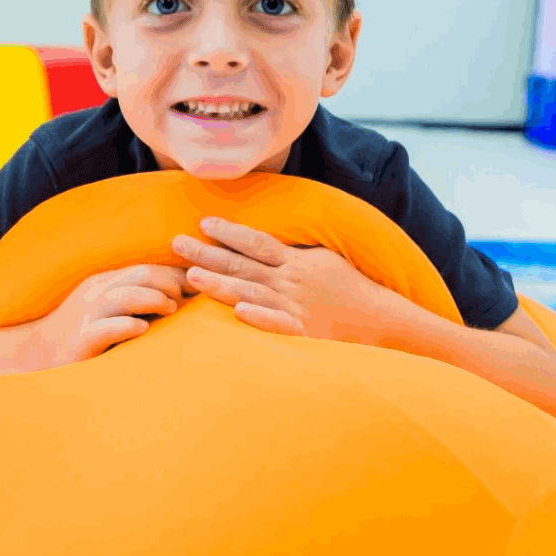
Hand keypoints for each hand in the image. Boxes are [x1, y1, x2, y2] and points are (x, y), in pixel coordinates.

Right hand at [33, 264, 195, 369]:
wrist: (35, 356)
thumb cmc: (82, 335)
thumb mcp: (107, 310)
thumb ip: (135, 301)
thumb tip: (179, 299)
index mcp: (106, 282)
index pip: (147, 267)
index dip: (177, 272)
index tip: (202, 283)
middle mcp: (97, 292)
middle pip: (142, 274)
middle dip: (171, 282)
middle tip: (187, 298)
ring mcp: (87, 315)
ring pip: (127, 295)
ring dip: (156, 300)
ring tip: (172, 309)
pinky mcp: (81, 339)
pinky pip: (108, 327)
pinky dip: (129, 326)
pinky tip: (144, 331)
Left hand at [172, 217, 391, 343]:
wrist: (380, 320)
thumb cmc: (348, 288)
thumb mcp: (321, 259)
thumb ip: (291, 250)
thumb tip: (261, 239)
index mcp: (295, 262)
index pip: (257, 242)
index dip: (230, 232)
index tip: (203, 223)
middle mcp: (291, 281)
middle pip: (243, 265)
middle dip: (207, 254)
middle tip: (175, 243)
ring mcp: (295, 307)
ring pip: (251, 293)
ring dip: (220, 285)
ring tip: (191, 277)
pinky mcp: (303, 333)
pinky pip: (279, 325)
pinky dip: (260, 318)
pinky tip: (240, 313)